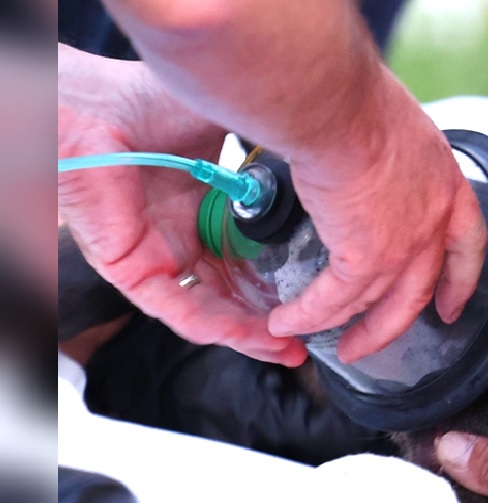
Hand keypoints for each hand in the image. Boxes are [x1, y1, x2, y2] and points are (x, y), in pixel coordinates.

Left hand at [57, 45, 305, 365]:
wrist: (103, 106)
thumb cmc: (153, 106)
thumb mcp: (235, 136)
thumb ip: (270, 159)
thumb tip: (322, 166)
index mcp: (202, 212)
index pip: (247, 263)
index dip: (281, 285)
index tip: (320, 296)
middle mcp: (179, 241)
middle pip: (232, 299)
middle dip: (272, 326)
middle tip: (309, 340)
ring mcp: (156, 260)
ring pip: (209, 315)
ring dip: (250, 337)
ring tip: (288, 349)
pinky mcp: (132, 272)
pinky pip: (179, 311)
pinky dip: (217, 328)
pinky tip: (249, 334)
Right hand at [267, 67, 487, 362]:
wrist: (337, 105)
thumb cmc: (356, 101)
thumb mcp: (398, 130)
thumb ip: (395, 163)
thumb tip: (369, 167)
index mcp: (446, 184)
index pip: (467, 243)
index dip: (460, 280)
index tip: (450, 305)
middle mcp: (433, 222)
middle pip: (419, 290)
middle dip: (393, 324)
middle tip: (371, 343)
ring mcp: (404, 245)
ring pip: (375, 304)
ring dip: (342, 326)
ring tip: (314, 336)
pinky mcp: (365, 258)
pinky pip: (334, 301)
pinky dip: (308, 315)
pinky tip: (288, 321)